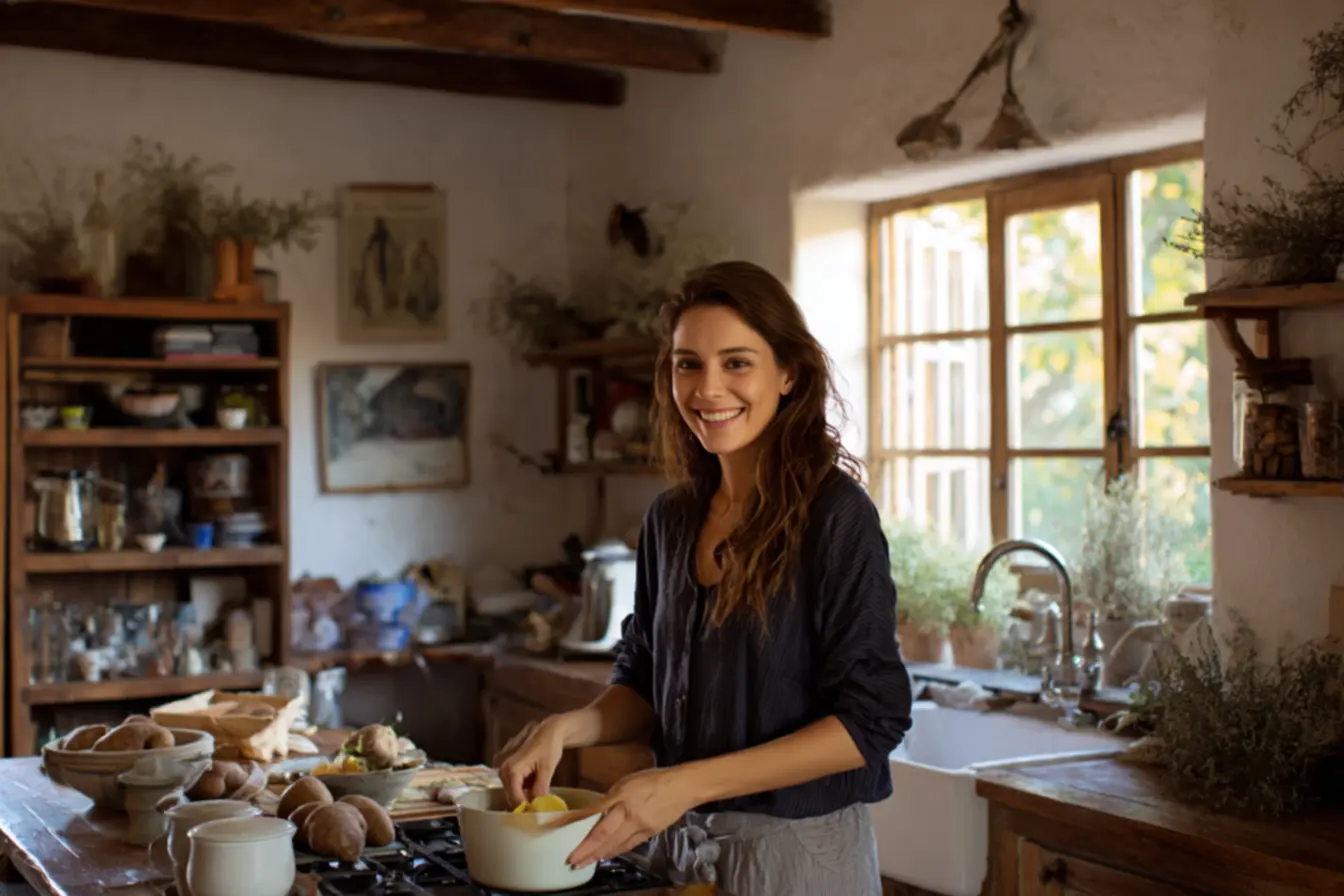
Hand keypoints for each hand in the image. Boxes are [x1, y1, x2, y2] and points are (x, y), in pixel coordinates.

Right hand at [493, 717, 566, 807]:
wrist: (549, 730)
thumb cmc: (549, 746)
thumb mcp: (547, 769)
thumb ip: (540, 789)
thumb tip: (538, 808)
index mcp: (510, 769)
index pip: (515, 798)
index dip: (526, 809)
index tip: (537, 817)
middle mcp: (501, 768)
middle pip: (511, 795)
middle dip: (525, 803)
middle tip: (539, 810)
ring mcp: (501, 765)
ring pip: (511, 790)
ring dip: (523, 795)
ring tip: (538, 798)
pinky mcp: (504, 764)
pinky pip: (511, 782)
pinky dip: (522, 787)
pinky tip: (533, 785)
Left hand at [566, 767, 695, 867]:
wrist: (683, 787)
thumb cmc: (653, 779)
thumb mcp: (626, 781)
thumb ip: (610, 797)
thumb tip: (594, 811)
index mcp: (622, 799)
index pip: (597, 818)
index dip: (581, 831)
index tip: (567, 838)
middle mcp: (630, 816)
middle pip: (604, 838)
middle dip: (587, 852)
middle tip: (572, 862)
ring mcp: (641, 827)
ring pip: (616, 845)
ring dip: (599, 855)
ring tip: (585, 863)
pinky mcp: (649, 833)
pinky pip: (629, 845)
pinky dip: (615, 851)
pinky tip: (606, 855)